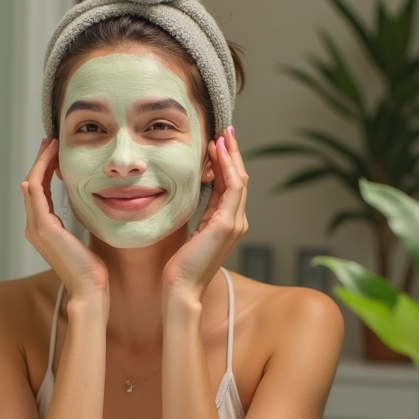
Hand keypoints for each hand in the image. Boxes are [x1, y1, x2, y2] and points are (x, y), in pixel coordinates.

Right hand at [22, 138, 108, 302]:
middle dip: (41, 161)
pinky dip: (40, 174)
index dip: (45, 170)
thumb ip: (78, 222)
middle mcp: (34, 228)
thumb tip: (89, 204)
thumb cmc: (92, 269)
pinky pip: (36, 194)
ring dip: (40, 162)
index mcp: (43, 230)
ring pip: (31, 185)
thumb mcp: (84, 238)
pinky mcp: (43, 228)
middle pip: (32, 185)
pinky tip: (47, 160)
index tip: (55, 152)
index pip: (40, 192)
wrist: (90, 288)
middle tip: (50, 141)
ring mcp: (36, 228)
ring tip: (50, 145)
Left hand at [163, 126, 248, 299]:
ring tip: (222, 136)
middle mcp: (237, 222)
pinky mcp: (227, 224)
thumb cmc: (179, 266)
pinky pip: (232, 188)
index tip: (217, 143)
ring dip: (231, 156)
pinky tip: (218, 152)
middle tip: (224, 130)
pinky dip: (227, 167)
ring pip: (238, 180)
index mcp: (228, 224)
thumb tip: (191, 193)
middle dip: (232, 153)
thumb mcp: (190, 232)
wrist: (180, 288)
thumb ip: (198, 214)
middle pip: (239, 179)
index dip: (226, 163)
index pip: (230, 186)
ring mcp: (235, 223)